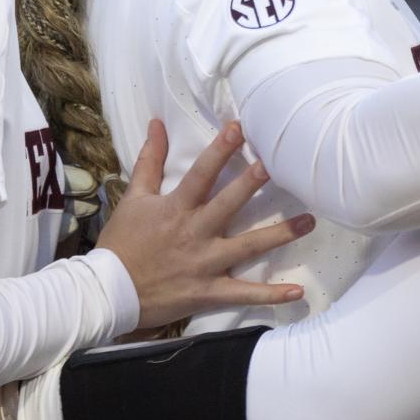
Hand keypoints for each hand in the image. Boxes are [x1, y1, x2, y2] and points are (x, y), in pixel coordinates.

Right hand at [96, 120, 312, 327]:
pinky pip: (244, 294)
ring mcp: (205, 263)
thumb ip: (149, 161)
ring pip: (248, 246)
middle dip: (253, 184)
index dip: (221, 150)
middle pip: (229, 204)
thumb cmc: (122, 244)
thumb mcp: (133, 198)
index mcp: (176, 208)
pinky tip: (297, 293)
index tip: (241, 127)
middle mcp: (195, 232)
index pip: (202, 173)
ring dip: (281, 234)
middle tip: (278, 166)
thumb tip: (157, 123)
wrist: (109, 292)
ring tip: (310, 222)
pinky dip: (270, 295)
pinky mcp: (209, 291)